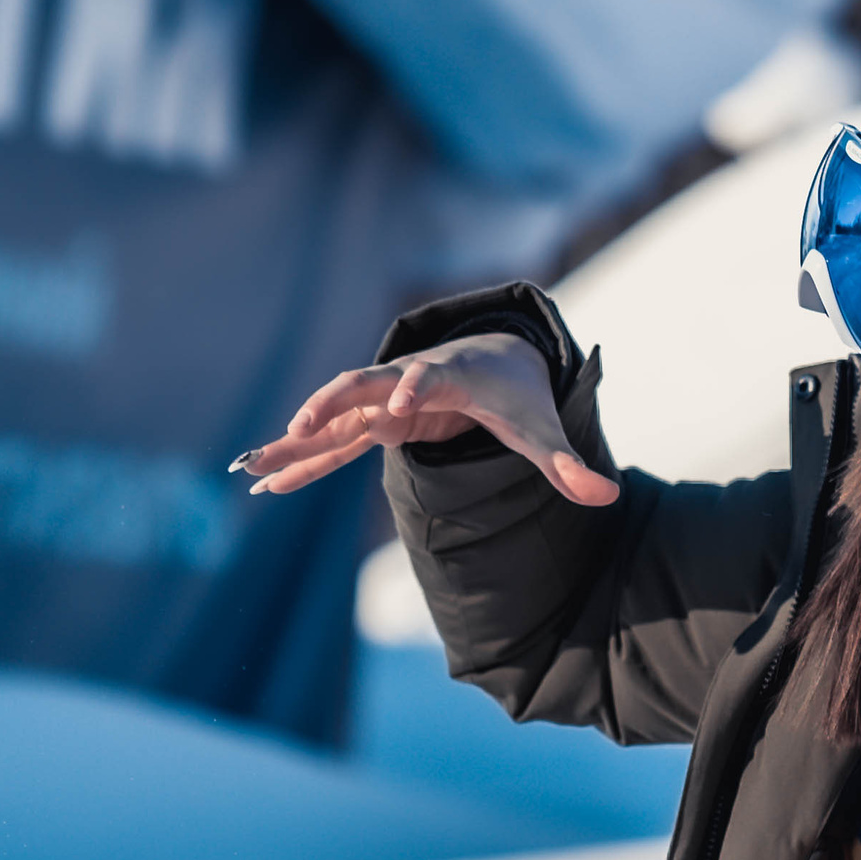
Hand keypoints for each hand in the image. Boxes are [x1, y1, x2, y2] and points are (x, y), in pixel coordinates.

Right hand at [234, 332, 619, 503]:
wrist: (496, 363)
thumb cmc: (517, 394)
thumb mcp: (542, 426)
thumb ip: (566, 462)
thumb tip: (607, 496)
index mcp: (448, 376)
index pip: (426, 378)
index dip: (413, 389)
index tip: (401, 408)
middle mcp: (407, 383)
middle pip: (361, 386)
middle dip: (330, 404)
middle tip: (300, 426)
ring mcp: (385, 404)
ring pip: (334, 418)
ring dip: (297, 441)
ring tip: (254, 467)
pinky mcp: (377, 425)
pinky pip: (335, 444)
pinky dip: (305, 460)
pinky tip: (270, 481)